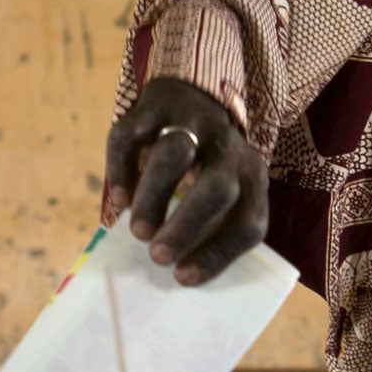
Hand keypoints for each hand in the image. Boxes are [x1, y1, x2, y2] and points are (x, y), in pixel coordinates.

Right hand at [101, 77, 269, 284]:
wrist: (194, 93)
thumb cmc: (207, 165)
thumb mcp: (223, 190)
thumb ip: (208, 227)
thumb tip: (174, 276)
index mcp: (251, 177)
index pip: (248, 221)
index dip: (218, 253)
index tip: (183, 278)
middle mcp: (227, 149)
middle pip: (216, 186)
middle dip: (188, 225)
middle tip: (158, 257)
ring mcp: (191, 122)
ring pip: (174, 154)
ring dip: (155, 195)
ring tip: (138, 232)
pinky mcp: (154, 106)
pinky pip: (133, 134)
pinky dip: (123, 167)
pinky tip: (120, 199)